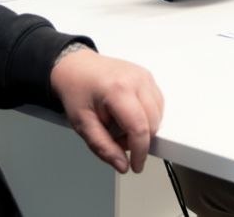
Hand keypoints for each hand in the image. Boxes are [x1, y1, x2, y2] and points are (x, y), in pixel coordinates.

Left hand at [50, 48, 162, 173]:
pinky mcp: (147, 76)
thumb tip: (123, 165)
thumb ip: (103, 147)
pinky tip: (129, 116)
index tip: (136, 165)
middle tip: (117, 140)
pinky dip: (148, 116)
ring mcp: (144, 76)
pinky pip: (157, 103)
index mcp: (118, 90)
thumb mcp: (82, 124)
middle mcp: (136, 80)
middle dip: (139, 140)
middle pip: (153, 122)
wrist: (76, 67)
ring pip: (158, 114)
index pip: (139, 127)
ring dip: (145, 128)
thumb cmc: (77, 91)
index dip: (140, 152)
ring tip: (120, 126)